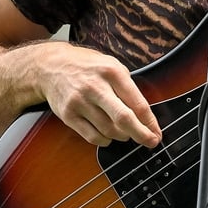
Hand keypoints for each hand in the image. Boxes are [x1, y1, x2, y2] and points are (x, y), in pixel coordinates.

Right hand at [37, 42, 161, 147]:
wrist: (51, 66)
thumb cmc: (88, 66)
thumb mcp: (112, 65)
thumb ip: (127, 87)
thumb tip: (144, 115)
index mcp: (112, 72)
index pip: (137, 102)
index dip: (150, 122)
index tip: (157, 132)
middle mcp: (95, 87)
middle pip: (123, 119)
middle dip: (141, 134)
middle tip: (151, 142)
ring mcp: (80, 102)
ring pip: (109, 130)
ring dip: (123, 136)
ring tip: (127, 133)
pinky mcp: (68, 115)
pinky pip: (92, 136)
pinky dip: (105, 140)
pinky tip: (109, 135)